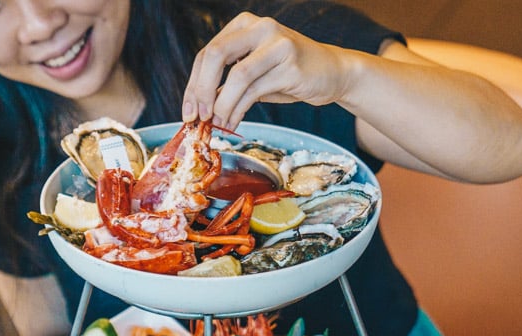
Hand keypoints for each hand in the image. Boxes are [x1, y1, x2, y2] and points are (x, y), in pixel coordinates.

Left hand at [182, 12, 346, 128]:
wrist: (333, 73)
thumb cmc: (289, 74)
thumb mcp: (254, 72)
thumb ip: (228, 82)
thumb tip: (199, 108)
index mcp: (244, 25)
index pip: (207, 53)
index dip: (192, 85)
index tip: (188, 111)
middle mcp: (260, 28)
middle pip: (215, 55)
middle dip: (201, 90)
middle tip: (199, 117)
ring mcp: (277, 44)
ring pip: (236, 76)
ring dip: (222, 105)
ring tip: (218, 124)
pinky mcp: (290, 65)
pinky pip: (255, 91)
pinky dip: (238, 110)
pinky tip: (233, 123)